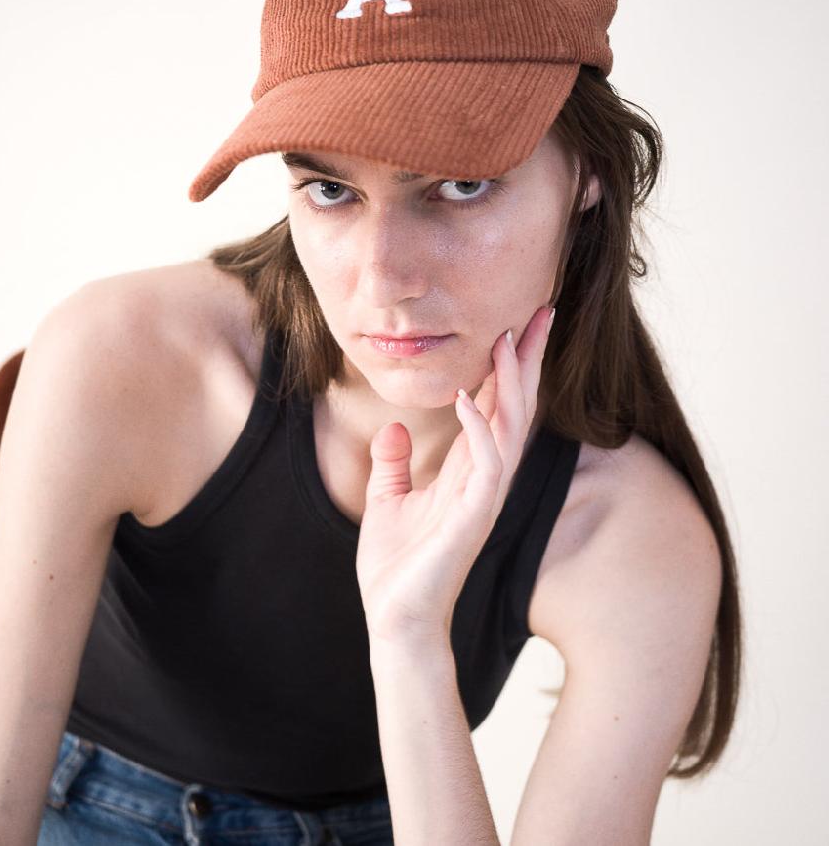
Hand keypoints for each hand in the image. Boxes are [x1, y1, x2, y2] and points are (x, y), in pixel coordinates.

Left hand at [355, 304, 555, 647]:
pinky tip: (464, 396)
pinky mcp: (472, 517)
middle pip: (515, 406)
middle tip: (542, 311)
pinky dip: (478, 428)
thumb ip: (393, 463)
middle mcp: (483, 478)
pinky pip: (486, 465)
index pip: (495, 406)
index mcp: (466, 471)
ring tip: (508, 338)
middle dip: (527, 359)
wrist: (394, 619)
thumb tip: (394, 430)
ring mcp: (482, 497)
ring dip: (510, 382)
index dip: (507, 366)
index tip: (517, 323)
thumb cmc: (396, 565)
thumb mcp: (387, 499)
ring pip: (510, 427)